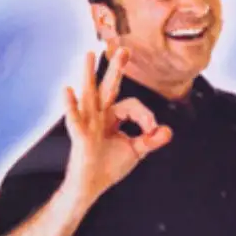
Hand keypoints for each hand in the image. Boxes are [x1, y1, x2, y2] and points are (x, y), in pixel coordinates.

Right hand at [62, 49, 172, 207]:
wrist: (91, 186)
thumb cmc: (108, 166)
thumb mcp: (135, 151)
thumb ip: (151, 140)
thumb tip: (168, 130)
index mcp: (112, 116)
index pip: (131, 105)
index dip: (145, 116)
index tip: (152, 130)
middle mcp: (99, 116)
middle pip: (108, 87)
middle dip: (116, 69)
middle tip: (123, 49)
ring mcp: (88, 124)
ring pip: (90, 94)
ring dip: (89, 74)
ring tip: (89, 55)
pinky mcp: (80, 136)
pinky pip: (75, 118)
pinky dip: (71, 105)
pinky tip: (67, 90)